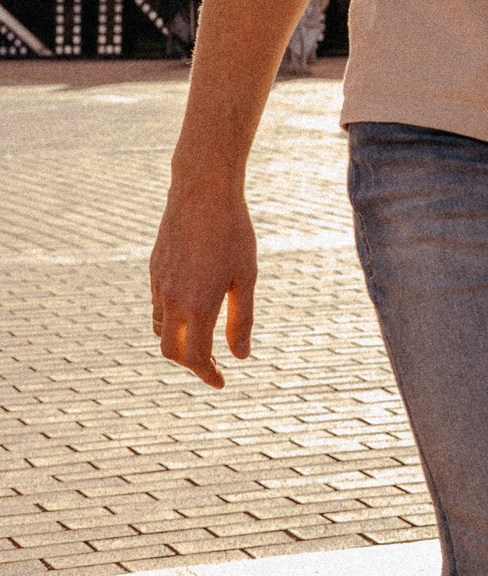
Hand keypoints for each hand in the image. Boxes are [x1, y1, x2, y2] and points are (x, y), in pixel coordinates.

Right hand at [150, 176, 257, 388]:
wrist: (202, 193)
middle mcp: (172, 300)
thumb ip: (241, 321)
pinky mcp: (153, 269)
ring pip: (160, 328)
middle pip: (170, 351)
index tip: (221, 382)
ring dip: (177, 340)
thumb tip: (240, 356)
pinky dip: (170, 317)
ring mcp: (158, 284)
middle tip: (212, 362)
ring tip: (201, 336)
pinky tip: (189, 306)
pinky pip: (157, 304)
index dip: (208, 374)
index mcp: (197, 306)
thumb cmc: (233, 234)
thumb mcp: (245, 278)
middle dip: (190, 363)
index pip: (195, 357)